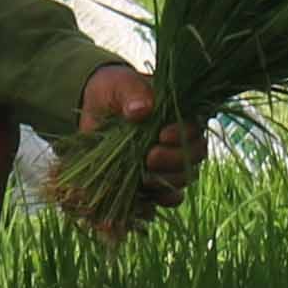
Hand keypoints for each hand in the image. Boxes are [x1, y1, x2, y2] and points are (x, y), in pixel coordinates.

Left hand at [57, 63, 200, 235]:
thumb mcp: (120, 84)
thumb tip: (142, 110)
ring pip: (181, 181)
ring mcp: (166, 164)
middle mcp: (179, 142)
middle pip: (193, 159)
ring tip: (143, 178)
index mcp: (179, 115)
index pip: (195, 130)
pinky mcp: (150, 182)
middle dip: (174, 161)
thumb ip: (132, 92)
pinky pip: (164, 199)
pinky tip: (143, 203)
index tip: (161, 135)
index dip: (183, 136)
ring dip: (165, 183)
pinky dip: (155, 204)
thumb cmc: (112, 90)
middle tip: (150, 158)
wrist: (92, 111)